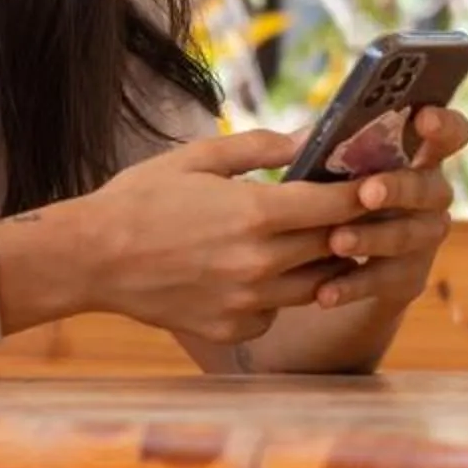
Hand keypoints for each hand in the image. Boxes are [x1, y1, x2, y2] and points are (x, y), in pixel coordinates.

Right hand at [71, 127, 378, 342]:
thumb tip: (309, 137)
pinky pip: (276, 315)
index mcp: (255, 213)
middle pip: (334, 246)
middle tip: (354, 210)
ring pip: (314, 286)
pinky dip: (278, 298)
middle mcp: (259, 263)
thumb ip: (260, 147)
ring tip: (313, 243)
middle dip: (348, 227)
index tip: (377, 182)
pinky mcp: (231, 330)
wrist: (89, 259)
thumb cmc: (140, 200)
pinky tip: (259, 277)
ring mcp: (247, 303)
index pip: (337, 204)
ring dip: (321, 265)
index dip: (364, 192)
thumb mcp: (198, 158)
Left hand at [305, 104, 467, 322]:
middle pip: (429, 188)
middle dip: (399, 188)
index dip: (444, 125)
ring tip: (336, 241)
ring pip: (409, 236)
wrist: (325, 266)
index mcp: (416, 156)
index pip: (450, 134)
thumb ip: (323, 152)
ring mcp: (424, 237)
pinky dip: (354, 286)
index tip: (425, 119)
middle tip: (367, 192)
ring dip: (373, 238)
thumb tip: (305, 139)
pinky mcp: (409, 277)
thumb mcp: (324, 170)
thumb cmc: (327, 196)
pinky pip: (386, 280)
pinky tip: (325, 292)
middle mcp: (430, 195)